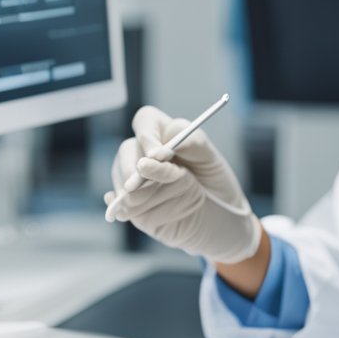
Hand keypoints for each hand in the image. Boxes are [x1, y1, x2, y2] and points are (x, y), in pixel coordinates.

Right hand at [105, 106, 260, 263]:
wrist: (219, 215)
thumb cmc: (214, 181)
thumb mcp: (211, 159)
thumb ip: (192, 145)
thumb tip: (161, 150)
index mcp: (164, 134)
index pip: (145, 121)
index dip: (147, 135)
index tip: (157, 154)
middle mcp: (145, 153)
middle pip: (126, 150)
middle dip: (131, 166)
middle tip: (137, 181)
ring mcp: (135, 178)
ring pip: (121, 177)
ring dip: (134, 190)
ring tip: (151, 202)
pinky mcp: (131, 204)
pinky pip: (118, 203)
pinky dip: (120, 207)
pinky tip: (125, 211)